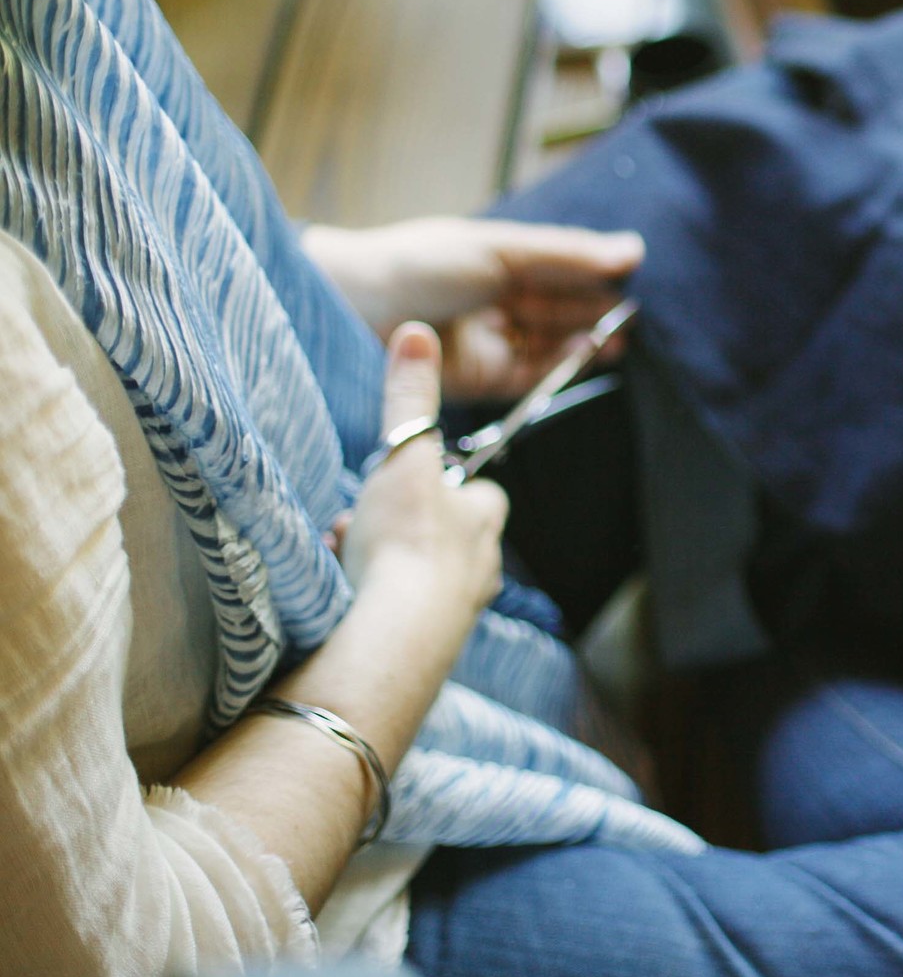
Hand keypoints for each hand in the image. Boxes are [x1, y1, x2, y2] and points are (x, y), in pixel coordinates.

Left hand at [303, 217, 642, 403]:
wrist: (347, 310)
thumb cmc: (417, 264)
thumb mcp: (498, 249)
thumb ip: (566, 255)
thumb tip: (633, 250)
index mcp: (496, 258)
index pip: (560, 266)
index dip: (596, 272)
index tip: (639, 276)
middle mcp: (493, 298)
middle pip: (557, 306)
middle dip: (597, 310)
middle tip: (641, 316)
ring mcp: (485, 338)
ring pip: (548, 342)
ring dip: (584, 342)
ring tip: (621, 341)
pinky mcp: (476, 378)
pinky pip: (527, 375)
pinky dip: (559, 368)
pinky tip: (587, 358)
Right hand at [337, 325, 508, 614]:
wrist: (393, 636)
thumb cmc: (407, 541)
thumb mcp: (406, 455)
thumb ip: (410, 397)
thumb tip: (418, 332)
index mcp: (486, 519)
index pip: (476, 491)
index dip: (437, 482)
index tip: (401, 480)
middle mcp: (481, 567)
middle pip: (438, 533)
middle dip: (395, 524)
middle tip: (361, 521)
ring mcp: (454, 610)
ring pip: (412, 572)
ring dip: (375, 559)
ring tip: (345, 555)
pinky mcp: (424, 645)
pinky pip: (395, 611)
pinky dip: (369, 597)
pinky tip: (343, 594)